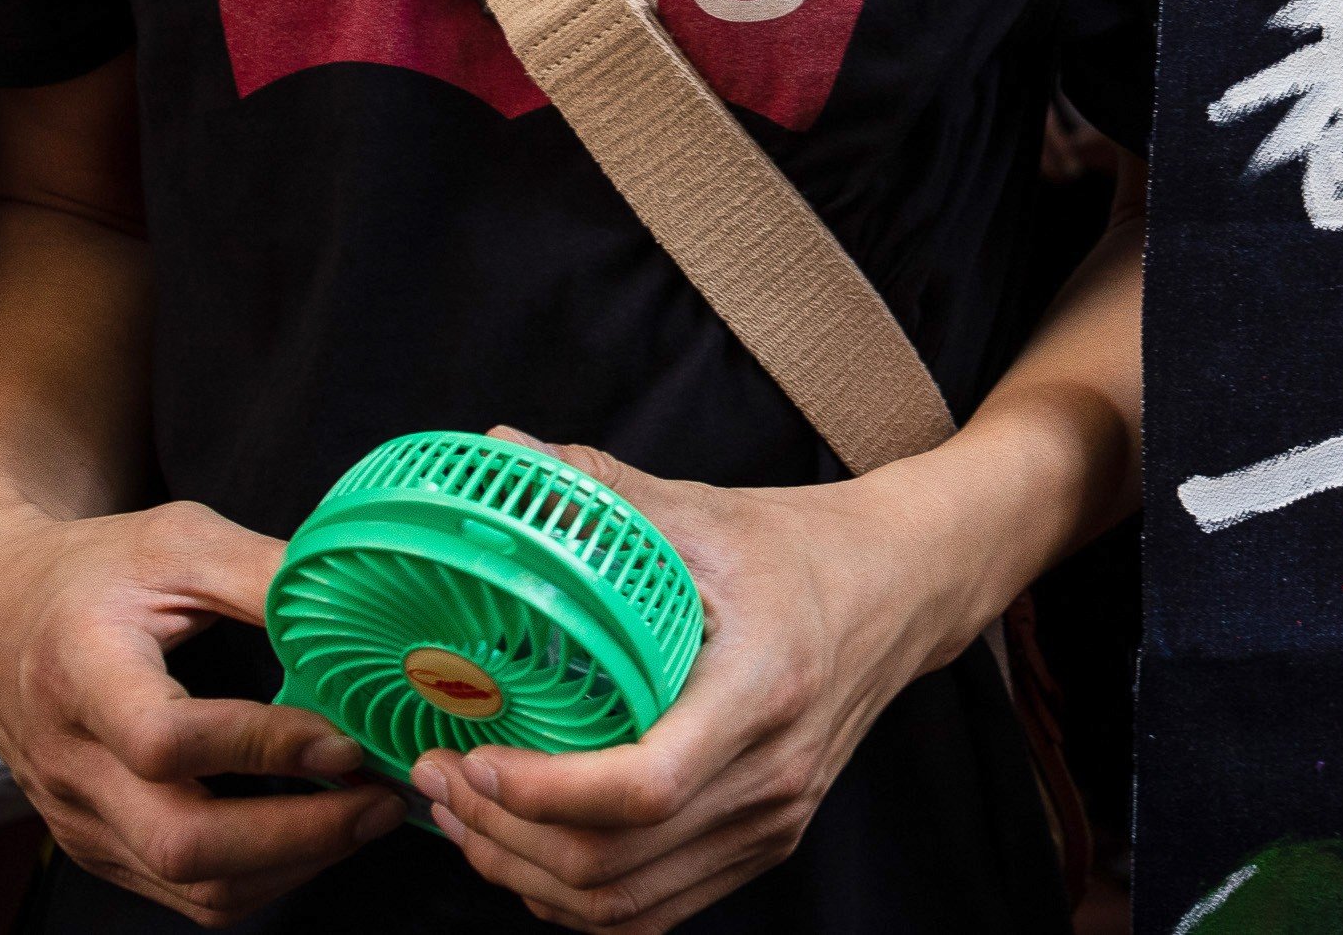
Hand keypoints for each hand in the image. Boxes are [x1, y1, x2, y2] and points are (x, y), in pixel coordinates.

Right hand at [0, 489, 400, 921]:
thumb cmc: (96, 573)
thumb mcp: (180, 541)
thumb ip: (269, 574)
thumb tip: (370, 603)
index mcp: (83, 672)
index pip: (165, 742)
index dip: (264, 748)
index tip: (346, 740)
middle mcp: (71, 761)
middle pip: (180, 842)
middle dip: (300, 834)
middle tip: (382, 799)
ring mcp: (78, 816)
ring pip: (190, 884)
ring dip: (293, 864)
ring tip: (366, 816)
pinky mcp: (95, 845)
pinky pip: (183, 892)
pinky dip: (261, 876)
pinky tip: (314, 832)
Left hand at [412, 432, 997, 932]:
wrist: (906, 585)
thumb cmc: (802, 548)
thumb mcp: (705, 511)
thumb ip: (599, 492)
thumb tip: (494, 454)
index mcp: (762, 687)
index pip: (643, 786)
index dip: (543, 794)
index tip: (469, 759)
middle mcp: (772, 772)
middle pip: (615, 863)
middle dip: (503, 837)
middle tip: (436, 780)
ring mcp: (773, 818)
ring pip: (624, 903)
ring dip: (525, 876)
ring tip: (464, 820)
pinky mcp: (768, 841)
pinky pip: (654, 911)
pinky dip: (576, 901)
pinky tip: (529, 854)